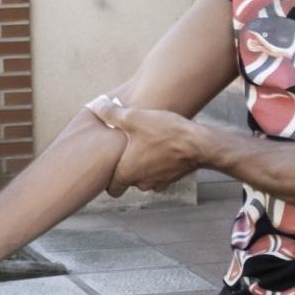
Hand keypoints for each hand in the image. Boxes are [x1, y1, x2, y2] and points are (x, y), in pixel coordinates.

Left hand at [87, 97, 201, 196]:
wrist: (199, 144)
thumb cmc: (164, 133)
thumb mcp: (133, 118)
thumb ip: (111, 113)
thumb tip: (95, 105)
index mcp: (127, 173)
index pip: (112, 189)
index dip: (107, 179)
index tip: (108, 166)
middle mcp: (141, 183)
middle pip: (128, 181)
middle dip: (126, 167)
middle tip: (126, 149)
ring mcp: (159, 182)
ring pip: (145, 177)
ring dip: (144, 165)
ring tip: (145, 145)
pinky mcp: (173, 177)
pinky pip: (160, 174)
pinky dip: (159, 165)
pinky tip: (161, 148)